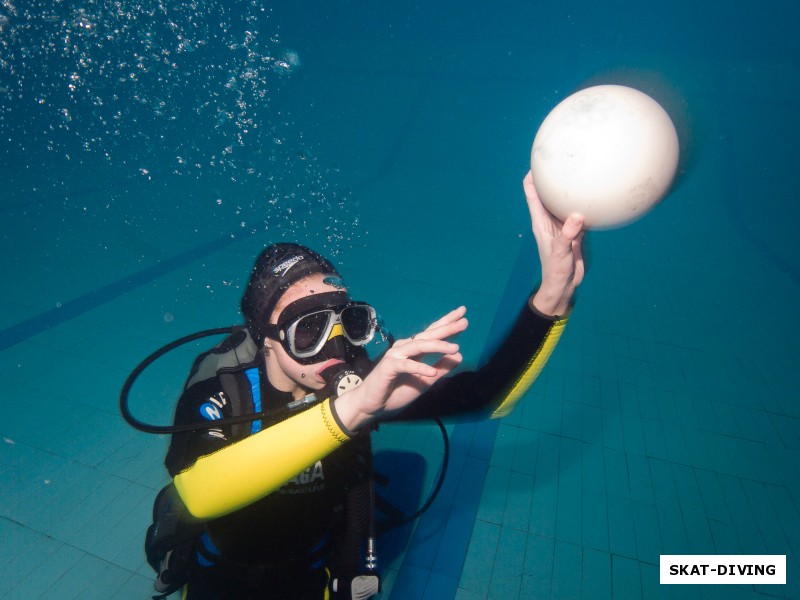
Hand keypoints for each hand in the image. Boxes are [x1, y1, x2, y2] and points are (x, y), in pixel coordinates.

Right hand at [334, 306, 467, 430]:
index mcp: (414, 350)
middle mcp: (405, 348)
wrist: (373, 406)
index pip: (432, 334)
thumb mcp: (426, 382)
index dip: (447, 324)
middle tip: (464, 321)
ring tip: (455, 348)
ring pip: (419, 346)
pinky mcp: (389, 367)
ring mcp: (396, 355)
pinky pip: (407, 365)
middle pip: (428, 335)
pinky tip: (432, 371)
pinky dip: (420, 368)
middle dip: (446, 328)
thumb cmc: (396, 392)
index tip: (463, 316)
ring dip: (437, 346)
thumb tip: (459, 355)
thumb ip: (441, 368)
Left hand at [523, 171, 584, 315]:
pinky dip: (586, 204)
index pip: (532, 192)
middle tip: (564, 158)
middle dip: (553, 176)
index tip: (540, 159)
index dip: (533, 175)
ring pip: (565, 200)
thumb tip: (577, 217)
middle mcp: (550, 219)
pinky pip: (580, 212)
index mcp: (541, 221)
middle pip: (548, 191)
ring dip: (570, 189)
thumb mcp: (560, 253)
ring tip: (581, 170)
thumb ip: (567, 236)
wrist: (564, 284)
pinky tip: (597, 196)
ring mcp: (563, 224)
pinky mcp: (575, 230)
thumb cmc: (556, 270)